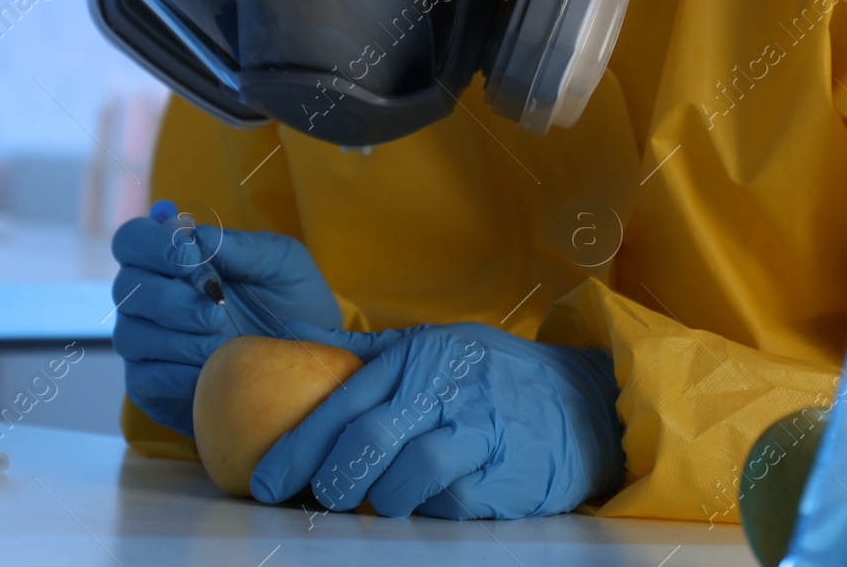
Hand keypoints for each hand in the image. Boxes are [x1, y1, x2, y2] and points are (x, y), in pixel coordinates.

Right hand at [110, 200, 341, 436]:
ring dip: (178, 338)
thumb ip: (239, 245)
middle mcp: (152, 298)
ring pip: (130, 334)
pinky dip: (176, 373)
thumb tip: (194, 234)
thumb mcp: (281, 263)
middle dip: (171, 298)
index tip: (193, 259)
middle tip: (216, 311)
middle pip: (126, 286)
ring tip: (222, 343)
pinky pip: (142, 378)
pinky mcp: (152, 386)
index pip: (133, 240)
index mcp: (176, 259)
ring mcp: (148, 343)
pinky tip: (209, 370)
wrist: (309, 368)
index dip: (153, 246)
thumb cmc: (294, 305)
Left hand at [249, 321, 622, 518]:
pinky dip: (432, 509)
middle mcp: (443, 388)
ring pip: (411, 475)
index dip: (298, 445)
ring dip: (385, 499)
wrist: (578, 400)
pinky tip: (432, 500)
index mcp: (415, 357)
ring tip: (383, 501)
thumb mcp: (432, 345)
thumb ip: (366, 352)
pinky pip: (451, 504)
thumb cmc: (490, 376)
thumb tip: (291, 337)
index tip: (267, 481)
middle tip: (320, 499)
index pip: (342, 401)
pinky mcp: (504, 472)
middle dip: (334, 480)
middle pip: (369, 439)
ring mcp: (476, 430)